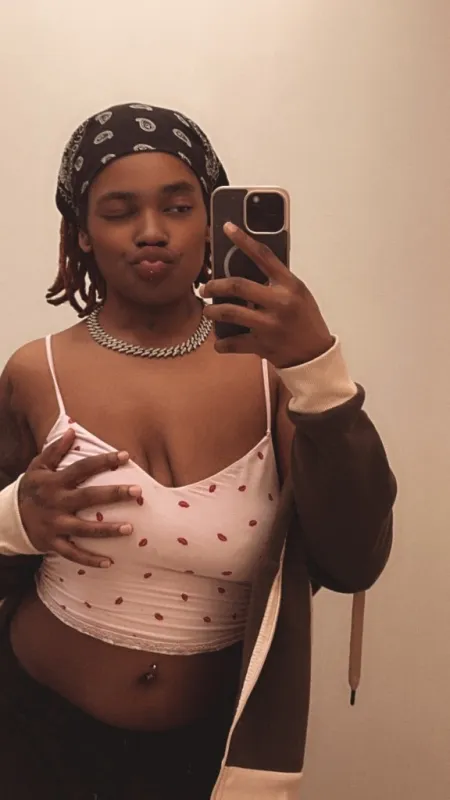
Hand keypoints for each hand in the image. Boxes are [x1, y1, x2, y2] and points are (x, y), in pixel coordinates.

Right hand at [18, 429, 140, 568]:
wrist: (7, 518)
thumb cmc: (31, 489)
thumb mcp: (38, 467)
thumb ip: (55, 450)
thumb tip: (72, 431)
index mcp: (55, 482)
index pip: (83, 468)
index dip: (104, 460)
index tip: (125, 455)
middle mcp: (57, 503)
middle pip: (88, 497)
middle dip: (113, 494)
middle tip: (138, 491)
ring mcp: (55, 525)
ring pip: (84, 529)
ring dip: (107, 530)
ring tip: (130, 529)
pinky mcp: (53, 543)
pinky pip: (73, 554)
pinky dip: (90, 560)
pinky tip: (109, 562)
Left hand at [201, 223, 333, 367]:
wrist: (314, 355)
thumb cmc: (305, 320)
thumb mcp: (298, 295)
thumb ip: (277, 282)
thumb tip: (247, 268)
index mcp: (289, 285)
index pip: (264, 256)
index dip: (243, 240)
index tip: (227, 227)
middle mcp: (279, 302)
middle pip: (238, 285)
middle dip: (215, 285)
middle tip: (206, 288)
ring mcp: (269, 325)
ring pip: (230, 312)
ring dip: (213, 311)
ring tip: (208, 311)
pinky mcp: (262, 345)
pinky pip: (233, 342)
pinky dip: (221, 343)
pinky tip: (219, 342)